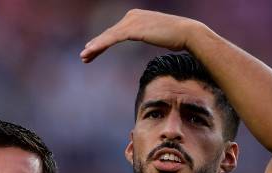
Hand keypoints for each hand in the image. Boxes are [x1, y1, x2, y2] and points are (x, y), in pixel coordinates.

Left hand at [80, 9, 202, 62]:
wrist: (187, 33)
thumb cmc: (176, 37)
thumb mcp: (157, 35)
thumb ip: (148, 35)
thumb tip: (148, 38)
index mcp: (136, 17)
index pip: (115, 31)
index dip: (102, 43)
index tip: (93, 53)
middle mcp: (132, 16)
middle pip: (109, 33)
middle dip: (96, 46)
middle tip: (84, 57)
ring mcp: (132, 21)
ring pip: (108, 36)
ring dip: (94, 47)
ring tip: (84, 57)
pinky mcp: (133, 28)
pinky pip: (113, 38)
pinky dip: (101, 45)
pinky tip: (92, 51)